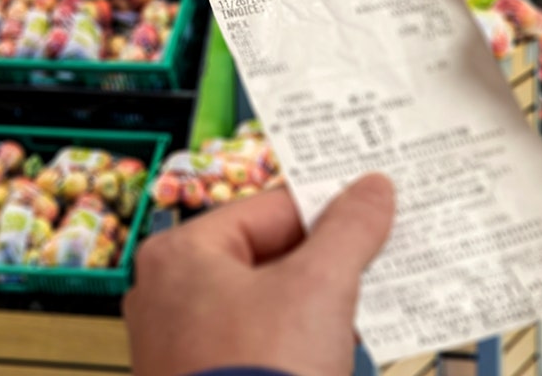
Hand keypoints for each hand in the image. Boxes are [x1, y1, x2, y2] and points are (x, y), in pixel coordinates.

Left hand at [124, 174, 394, 375]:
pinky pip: (258, 345)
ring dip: (316, 306)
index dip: (327, 210)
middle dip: (324, 263)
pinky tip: (332, 350)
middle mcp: (167, 295)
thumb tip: (370, 191)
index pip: (269, 209)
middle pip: (266, 256)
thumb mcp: (319, 287)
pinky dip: (296, 342)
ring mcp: (181, 346)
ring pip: (265, 304)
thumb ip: (349, 230)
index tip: (370, 210)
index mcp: (180, 255)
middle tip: (374, 257)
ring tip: (363, 307)